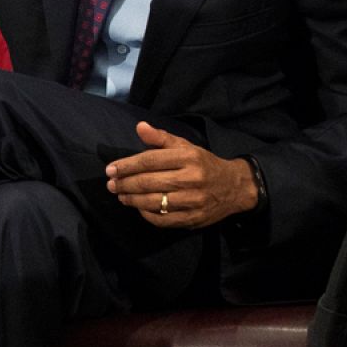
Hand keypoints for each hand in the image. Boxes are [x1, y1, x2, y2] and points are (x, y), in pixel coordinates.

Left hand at [105, 121, 257, 227]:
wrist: (235, 187)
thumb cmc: (204, 163)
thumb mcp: (186, 146)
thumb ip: (161, 138)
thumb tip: (139, 126)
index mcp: (188, 157)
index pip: (149, 160)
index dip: (127, 165)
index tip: (110, 169)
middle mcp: (191, 178)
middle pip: (148, 182)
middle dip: (124, 183)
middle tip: (111, 184)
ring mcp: (193, 200)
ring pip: (154, 202)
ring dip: (132, 199)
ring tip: (121, 195)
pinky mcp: (194, 218)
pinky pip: (164, 219)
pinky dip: (147, 214)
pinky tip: (139, 208)